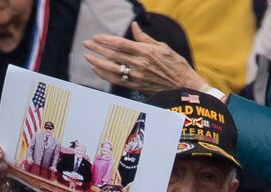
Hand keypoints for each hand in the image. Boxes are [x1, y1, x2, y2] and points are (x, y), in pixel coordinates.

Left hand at [84, 22, 210, 95]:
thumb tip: (134, 26)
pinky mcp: (137, 86)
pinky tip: (97, 70)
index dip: (106, 40)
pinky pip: (117, 81)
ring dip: (98, 63)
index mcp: (146, 51)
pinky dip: (105, 75)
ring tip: (88, 57)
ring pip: (112, 69)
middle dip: (98, 49)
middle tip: (86, 44)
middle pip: (113, 55)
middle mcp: (140, 64)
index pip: (121, 44)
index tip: (96, 37)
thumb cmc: (175, 65)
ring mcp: (137, 76)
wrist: (184, 86)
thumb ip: (145, 38)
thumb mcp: (163, 47)